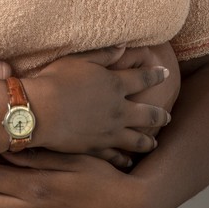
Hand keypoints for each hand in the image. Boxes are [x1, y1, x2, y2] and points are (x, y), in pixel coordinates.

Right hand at [25, 48, 170, 158]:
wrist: (40, 111)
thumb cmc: (56, 80)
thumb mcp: (79, 59)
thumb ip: (103, 54)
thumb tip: (123, 47)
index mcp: (115, 85)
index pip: (142, 79)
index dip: (155, 75)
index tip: (166, 74)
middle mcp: (118, 110)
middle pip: (148, 115)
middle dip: (160, 116)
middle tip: (168, 117)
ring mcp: (109, 132)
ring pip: (137, 140)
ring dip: (148, 141)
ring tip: (154, 143)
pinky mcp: (97, 148)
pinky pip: (116, 156)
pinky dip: (124, 159)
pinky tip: (128, 161)